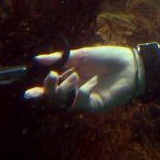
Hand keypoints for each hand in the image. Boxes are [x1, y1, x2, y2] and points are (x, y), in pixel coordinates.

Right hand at [23, 45, 138, 111]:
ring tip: (75, 76)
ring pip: (66, 102)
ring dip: (66, 89)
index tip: (28, 93)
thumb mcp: (82, 55)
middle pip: (55, 98)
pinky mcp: (96, 105)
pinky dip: (83, 92)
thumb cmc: (108, 58)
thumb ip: (60, 59)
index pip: (51, 88)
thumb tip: (37, 59)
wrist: (131, 63)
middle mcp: (76, 91)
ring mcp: (86, 99)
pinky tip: (93, 81)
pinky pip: (83, 103)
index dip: (39, 92)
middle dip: (49, 89)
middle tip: (52, 77)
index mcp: (71, 78)